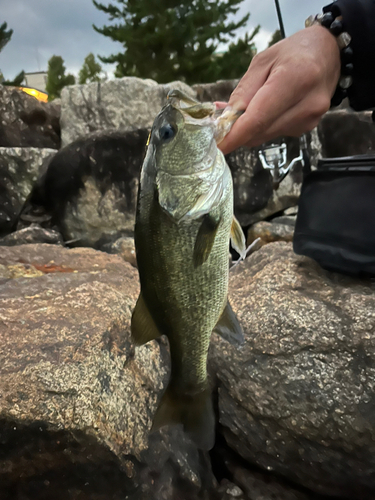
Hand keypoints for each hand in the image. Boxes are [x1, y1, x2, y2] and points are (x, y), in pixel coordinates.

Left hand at [218, 25, 340, 153]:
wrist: (329, 54)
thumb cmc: (294, 52)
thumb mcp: (263, 61)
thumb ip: (244, 91)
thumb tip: (226, 118)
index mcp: (296, 79)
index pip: (259, 118)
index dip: (235, 135)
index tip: (217, 145)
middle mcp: (307, 103)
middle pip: (260, 131)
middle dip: (238, 130)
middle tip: (222, 121)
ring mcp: (310, 118)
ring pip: (266, 135)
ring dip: (251, 128)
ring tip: (251, 105)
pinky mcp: (308, 127)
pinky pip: (275, 133)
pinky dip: (264, 126)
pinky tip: (269, 108)